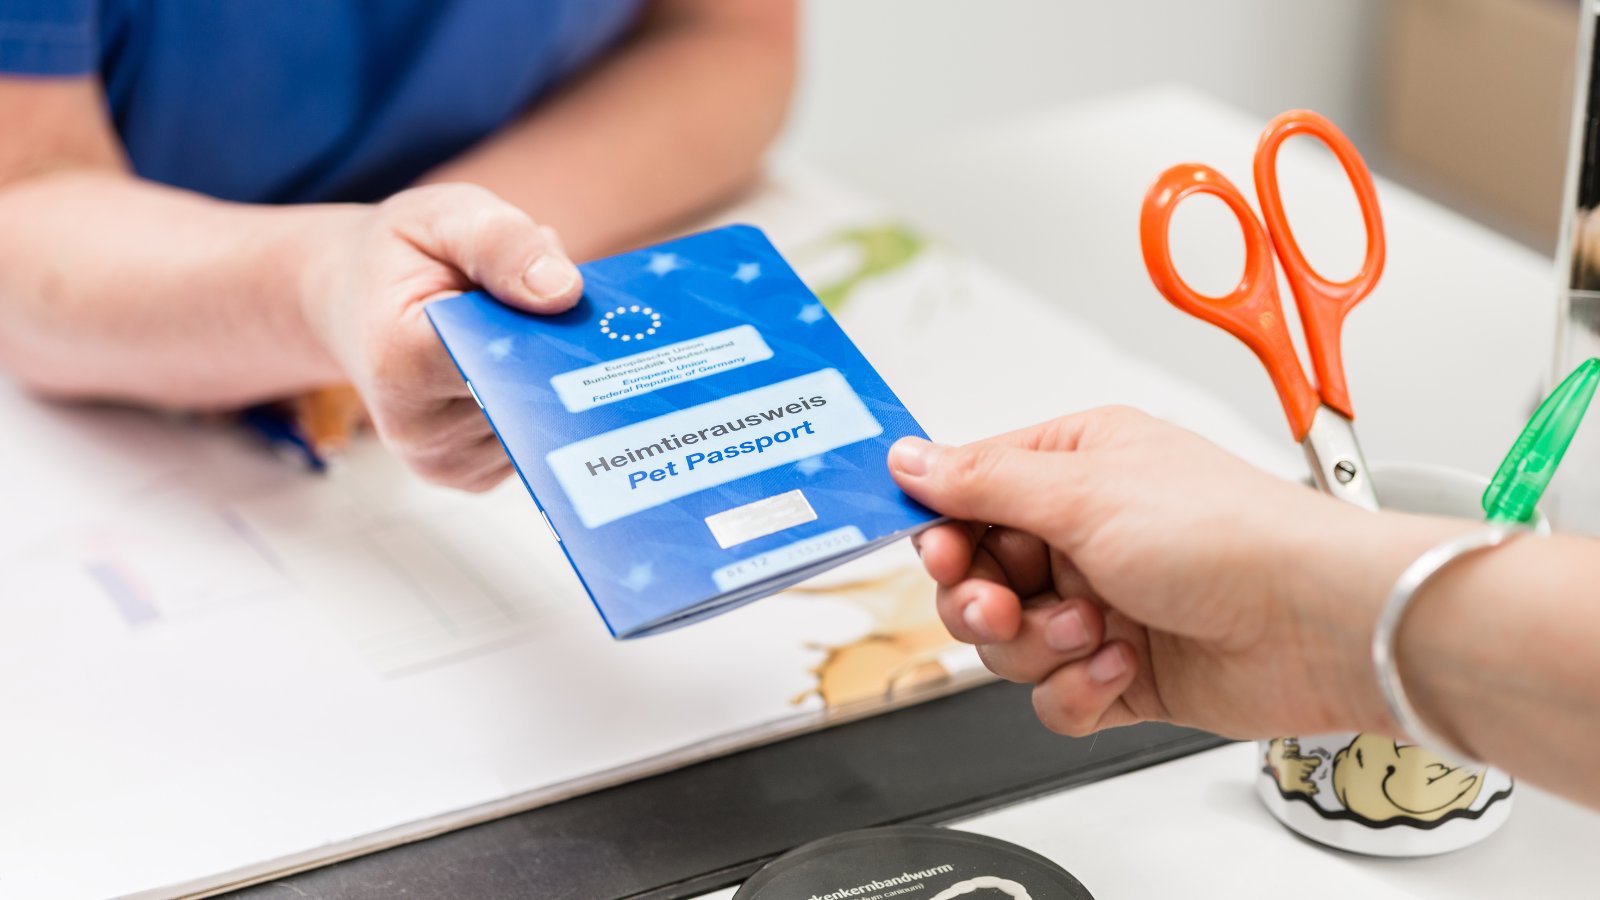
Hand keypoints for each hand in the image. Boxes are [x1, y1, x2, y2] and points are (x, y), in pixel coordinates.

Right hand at [301, 183, 582, 490]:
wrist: (353, 302)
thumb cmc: (401, 256)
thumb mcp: (444, 216)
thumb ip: (502, 243)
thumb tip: (564, 293)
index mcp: (401, 359)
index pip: (507, 355)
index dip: (550, 326)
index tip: (571, 298)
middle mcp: (418, 430)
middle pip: (531, 392)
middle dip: (558, 348)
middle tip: (560, 303)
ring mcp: (447, 463)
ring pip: (541, 417)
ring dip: (551, 371)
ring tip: (518, 328)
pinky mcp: (472, 476)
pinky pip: (534, 437)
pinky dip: (538, 397)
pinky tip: (515, 362)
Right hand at [888, 407, 1433, 739]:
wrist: (1315, 623)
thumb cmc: (1226, 535)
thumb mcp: (1084, 490)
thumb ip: (983, 480)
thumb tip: (909, 458)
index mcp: (1074, 466)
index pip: (969, 495)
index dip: (943, 531)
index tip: (938, 555)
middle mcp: (1083, 533)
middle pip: (976, 578)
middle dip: (982, 601)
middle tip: (1001, 606)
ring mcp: (1101, 604)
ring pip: (1008, 644)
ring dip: (1039, 644)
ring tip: (1092, 629)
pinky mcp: (1121, 672)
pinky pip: (1053, 695)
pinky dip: (1078, 688)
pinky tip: (1120, 666)